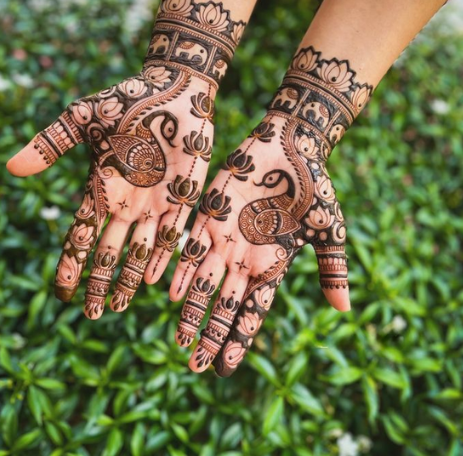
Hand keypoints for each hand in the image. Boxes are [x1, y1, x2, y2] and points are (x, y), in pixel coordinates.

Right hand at [7, 0, 244, 318]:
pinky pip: (174, 234)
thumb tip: (11, 167)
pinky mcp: (183, 196)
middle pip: (109, 252)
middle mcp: (127, 202)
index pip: (81, 234)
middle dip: (99, 282)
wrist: (174, 88)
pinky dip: (165, 257)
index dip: (71, 263)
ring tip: (120, 307)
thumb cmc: (127, 98)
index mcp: (101, 186)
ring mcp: (156, 201)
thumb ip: (51, 143)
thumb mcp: (82, 118)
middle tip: (91, 314)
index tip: (63, 292)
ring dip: (131, 279)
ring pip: (140, 250)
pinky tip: (160, 282)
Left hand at [170, 46, 372, 374]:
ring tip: (179, 341)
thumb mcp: (329, 229)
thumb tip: (344, 311)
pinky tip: (170, 292)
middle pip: (224, 305)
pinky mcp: (211, 214)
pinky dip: (182, 269)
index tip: (223, 368)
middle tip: (194, 366)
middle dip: (210, 335)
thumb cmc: (315, 186)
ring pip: (204, 282)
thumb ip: (332, 268)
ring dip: (192, 311)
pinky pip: (192, 247)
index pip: (252, 312)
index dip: (237, 340)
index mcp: (272, 265)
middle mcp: (245, 258)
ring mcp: (226, 238)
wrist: (291, 145)